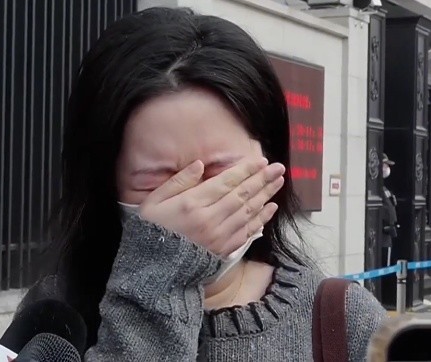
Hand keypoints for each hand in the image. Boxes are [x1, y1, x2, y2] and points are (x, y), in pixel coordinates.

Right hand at [139, 158, 284, 256]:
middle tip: (279, 168)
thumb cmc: (150, 231)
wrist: (153, 270)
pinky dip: (261, 219)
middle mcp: (209, 219)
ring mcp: (218, 236)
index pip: (225, 182)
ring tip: (278, 182)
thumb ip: (178, 181)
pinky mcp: (223, 250)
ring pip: (248, 211)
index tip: (261, 161)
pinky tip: (271, 207)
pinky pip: (247, 232)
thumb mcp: (154, 201)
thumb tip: (200, 164)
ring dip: (265, 195)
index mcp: (192, 204)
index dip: (245, 170)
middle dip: (262, 179)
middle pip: (241, 195)